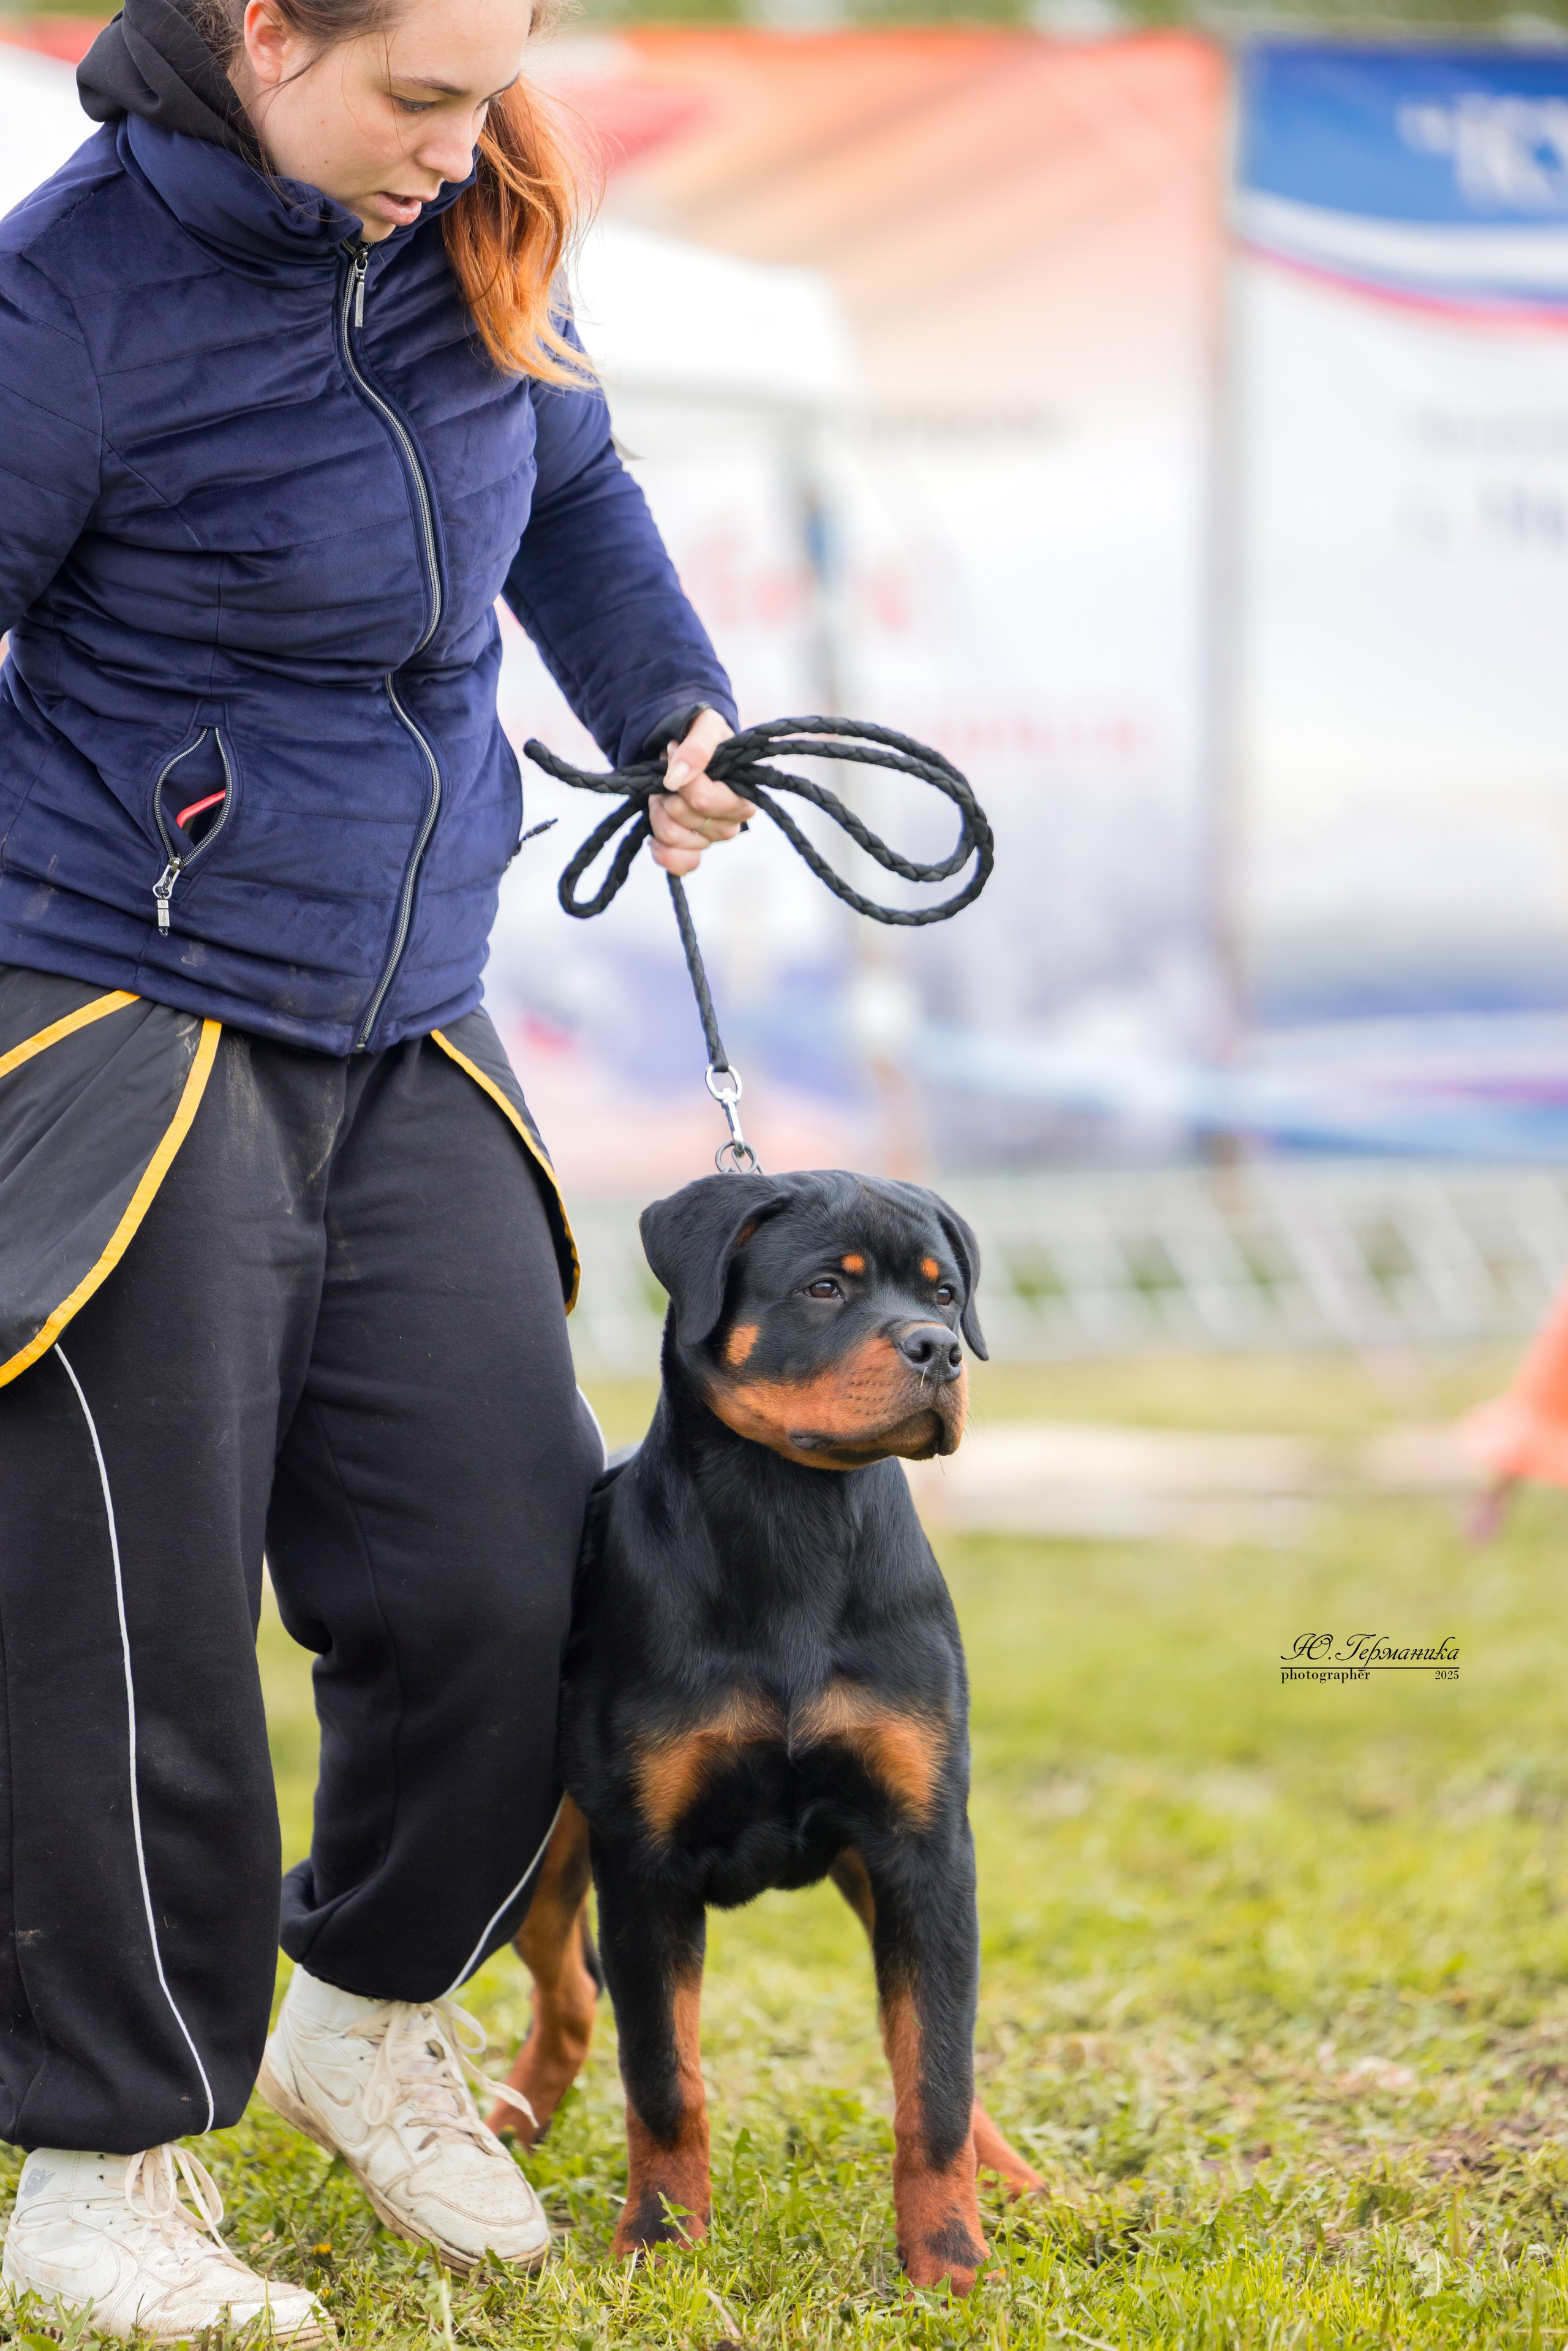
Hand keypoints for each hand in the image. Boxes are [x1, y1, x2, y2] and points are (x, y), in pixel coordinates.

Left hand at [648, 710, 751, 876]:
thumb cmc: (703, 734)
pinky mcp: (696, 848)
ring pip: (676, 837)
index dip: (682, 781)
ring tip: (660, 795)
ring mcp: (712, 837)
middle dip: (667, 796)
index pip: (705, 800)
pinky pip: (682, 864)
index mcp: (741, 794)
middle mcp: (731, 820)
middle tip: (666, 776)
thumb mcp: (704, 726)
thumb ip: (696, 748)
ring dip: (658, 814)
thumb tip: (676, 778)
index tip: (671, 752)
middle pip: (687, 819)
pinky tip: (654, 839)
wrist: (689, 744)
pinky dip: (664, 854)